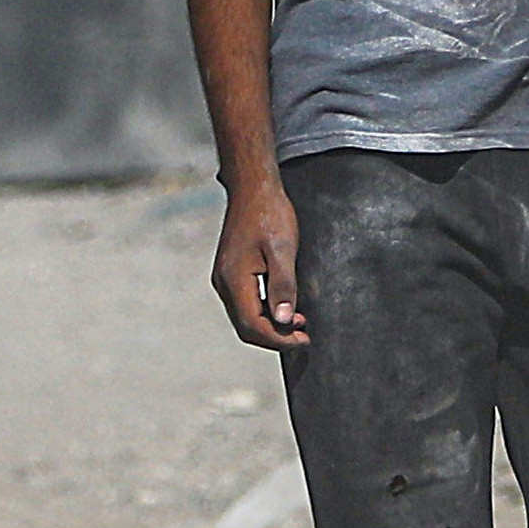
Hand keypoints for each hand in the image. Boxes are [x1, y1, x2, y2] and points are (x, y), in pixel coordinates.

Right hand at [211, 183, 306, 349]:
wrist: (252, 188)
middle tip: (303, 337)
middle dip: (275, 337)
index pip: (253, 325)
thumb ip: (283, 286)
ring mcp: (225, 278)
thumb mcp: (283, 249)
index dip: (279, 339)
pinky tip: (283, 306)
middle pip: (246, 327)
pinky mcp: (230, 273)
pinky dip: (264, 312)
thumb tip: (285, 321)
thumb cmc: (269, 213)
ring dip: (270, 325)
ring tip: (299, 324)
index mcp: (235, 279)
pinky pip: (244, 304)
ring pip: (245, 317)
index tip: (303, 339)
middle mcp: (224, 283)